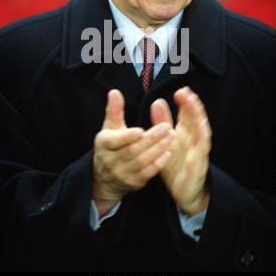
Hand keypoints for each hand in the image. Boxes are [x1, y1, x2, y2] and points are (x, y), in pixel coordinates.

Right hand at [93, 89, 173, 215]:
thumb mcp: (110, 128)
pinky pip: (146, 174)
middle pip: (132, 150)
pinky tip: (168, 154)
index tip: (141, 130)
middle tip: (166, 127)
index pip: (115, 141)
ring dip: (157, 150)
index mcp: (104, 144)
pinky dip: (157, 164)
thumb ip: (114, 110)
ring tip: (171, 136)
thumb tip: (114, 92)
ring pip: (141, 162)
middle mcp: (111, 161)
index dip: (128, 137)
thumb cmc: (111, 146)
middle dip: (150, 139)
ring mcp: (122, 173)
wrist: (105, 178)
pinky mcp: (133, 183)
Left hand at [150, 87, 211, 215]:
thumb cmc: (175, 165)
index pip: (188, 114)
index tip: (181, 90)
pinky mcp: (197, 169)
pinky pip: (199, 157)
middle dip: (193, 107)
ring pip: (202, 135)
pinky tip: (200, 134)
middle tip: (187, 94)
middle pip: (196, 121)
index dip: (186, 102)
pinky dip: (200, 146)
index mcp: (186, 133)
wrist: (184, 193)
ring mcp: (198, 155)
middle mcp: (194, 141)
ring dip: (199, 121)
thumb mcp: (165, 141)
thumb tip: (157, 101)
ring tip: (196, 109)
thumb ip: (162, 122)